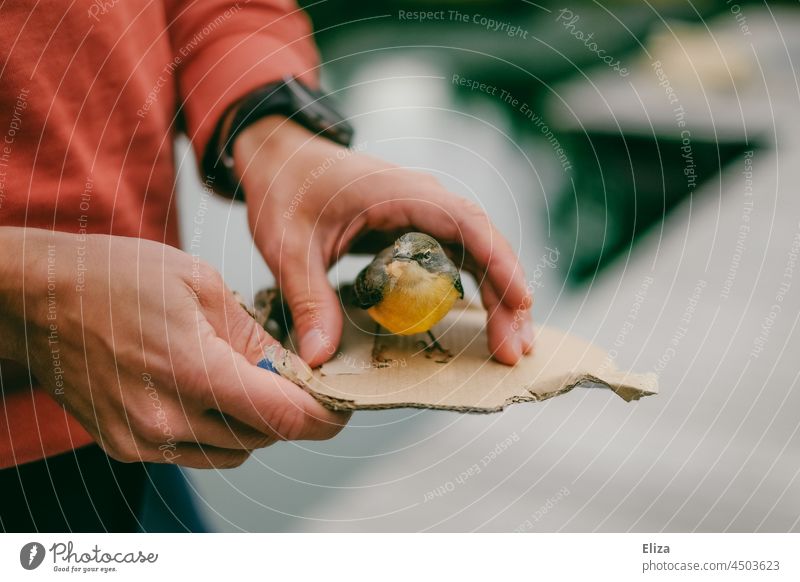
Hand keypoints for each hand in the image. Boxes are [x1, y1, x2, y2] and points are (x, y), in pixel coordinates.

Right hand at [0, 228, 347, 467]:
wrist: (40, 298)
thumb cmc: (116, 278)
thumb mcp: (201, 286)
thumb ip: (255, 339)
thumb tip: (298, 370)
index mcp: (190, 370)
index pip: (283, 417)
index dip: (325, 416)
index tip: (342, 405)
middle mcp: (165, 418)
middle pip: (264, 437)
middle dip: (292, 412)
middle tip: (299, 381)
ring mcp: (142, 440)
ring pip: (235, 452)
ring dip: (257, 424)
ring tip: (250, 382)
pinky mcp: (127, 447)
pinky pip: (198, 453)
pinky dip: (220, 432)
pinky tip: (213, 394)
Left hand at [234, 117, 533, 366]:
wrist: (281, 157)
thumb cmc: (285, 189)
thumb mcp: (289, 247)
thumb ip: (307, 299)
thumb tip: (319, 358)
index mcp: (399, 192)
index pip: (465, 223)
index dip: (498, 262)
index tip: (520, 302)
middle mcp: (423, 199)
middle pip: (483, 245)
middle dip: (506, 296)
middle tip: (514, 351)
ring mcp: (424, 213)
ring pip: (477, 254)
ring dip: (498, 296)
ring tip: (509, 346)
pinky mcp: (418, 229)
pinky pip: (458, 258)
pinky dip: (475, 289)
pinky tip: (483, 323)